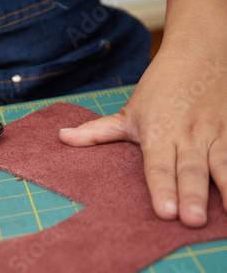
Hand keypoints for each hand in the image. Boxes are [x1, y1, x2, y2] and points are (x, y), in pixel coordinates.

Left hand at [59, 49, 226, 227]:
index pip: (157, 166)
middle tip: (191, 220)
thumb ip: (97, 131)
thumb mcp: (128, 111)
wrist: (198, 52)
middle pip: (189, 169)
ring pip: (223, 163)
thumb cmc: (160, 86)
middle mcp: (187, 135)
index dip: (160, 188)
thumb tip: (62, 138)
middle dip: (191, 195)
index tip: (164, 212)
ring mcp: (216, 132)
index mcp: (158, 133)